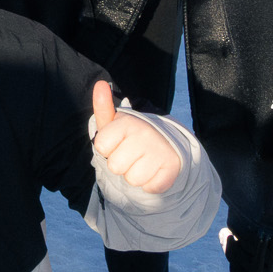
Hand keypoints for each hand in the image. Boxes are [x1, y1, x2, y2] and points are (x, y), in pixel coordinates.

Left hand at [89, 80, 181, 194]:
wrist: (166, 145)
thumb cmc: (132, 137)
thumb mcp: (115, 123)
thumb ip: (103, 107)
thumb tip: (100, 84)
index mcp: (128, 122)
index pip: (100, 146)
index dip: (107, 149)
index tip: (117, 142)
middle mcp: (144, 134)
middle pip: (115, 166)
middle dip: (120, 164)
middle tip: (131, 154)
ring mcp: (159, 151)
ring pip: (132, 179)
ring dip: (135, 175)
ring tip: (143, 162)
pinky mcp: (171, 168)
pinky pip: (150, 188)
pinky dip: (151, 184)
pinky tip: (154, 170)